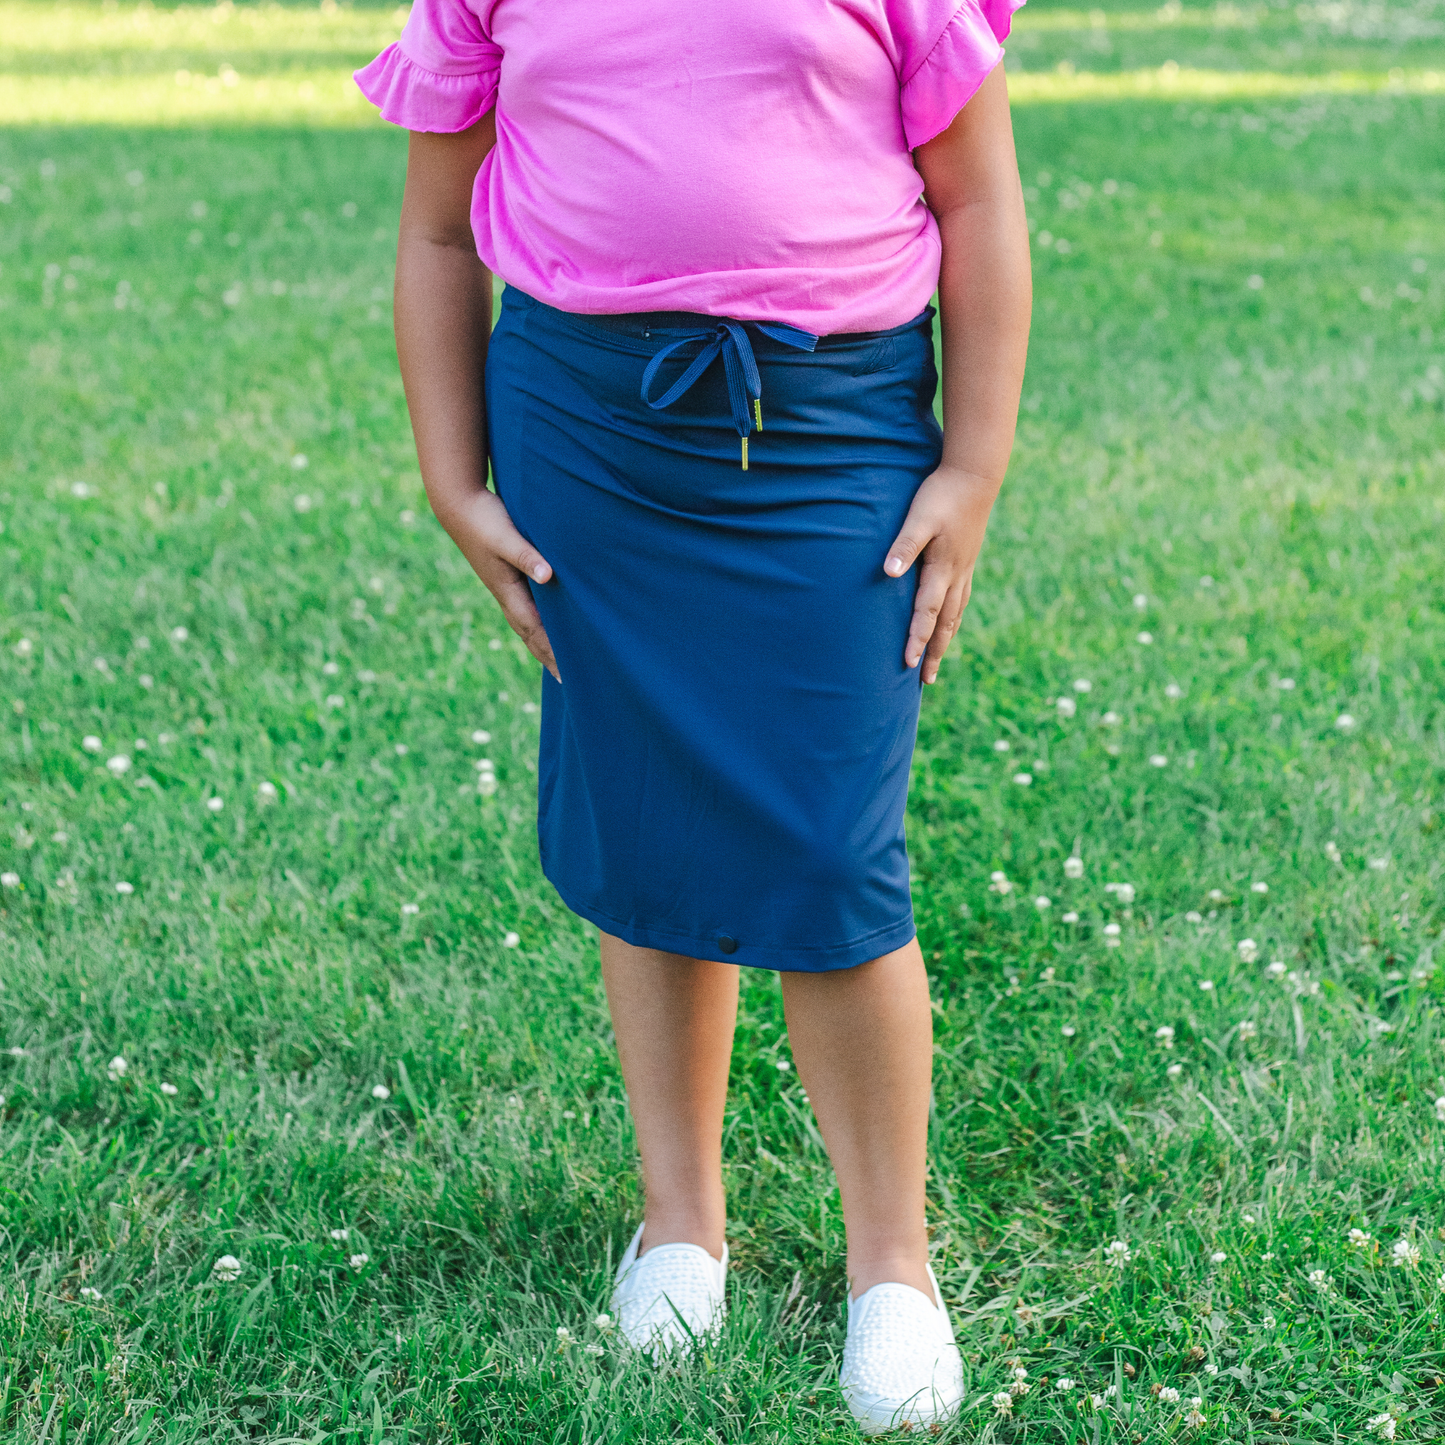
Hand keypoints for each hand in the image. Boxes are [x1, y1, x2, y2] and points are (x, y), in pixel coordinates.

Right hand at [434, 487, 560, 681]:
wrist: (458, 505)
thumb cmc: (485, 520)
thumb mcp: (507, 537)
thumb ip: (527, 555)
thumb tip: (546, 576)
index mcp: (507, 590)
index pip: (534, 629)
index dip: (551, 650)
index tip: (567, 671)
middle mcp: (505, 594)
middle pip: (529, 634)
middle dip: (547, 656)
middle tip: (567, 679)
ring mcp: (504, 587)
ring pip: (526, 624)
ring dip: (541, 644)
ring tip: (557, 663)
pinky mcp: (505, 578)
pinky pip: (525, 609)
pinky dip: (537, 624)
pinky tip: (546, 626)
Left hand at [883, 465, 1000, 683]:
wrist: (975, 476)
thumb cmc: (941, 495)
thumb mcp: (918, 519)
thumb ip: (903, 546)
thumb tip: (888, 573)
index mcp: (943, 569)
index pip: (926, 612)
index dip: (917, 639)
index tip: (908, 663)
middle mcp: (956, 575)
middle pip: (945, 623)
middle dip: (934, 652)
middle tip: (926, 680)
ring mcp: (964, 569)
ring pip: (955, 614)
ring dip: (945, 639)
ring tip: (937, 661)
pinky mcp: (966, 561)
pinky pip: (961, 600)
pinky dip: (954, 619)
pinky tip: (950, 623)